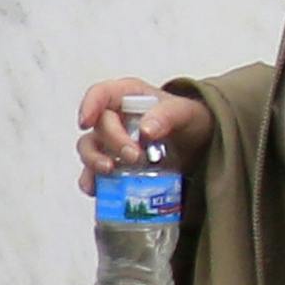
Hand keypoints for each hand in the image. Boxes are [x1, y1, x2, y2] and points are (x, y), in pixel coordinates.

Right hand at [75, 79, 212, 195]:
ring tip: (110, 171)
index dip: (89, 105)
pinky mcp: (112, 164)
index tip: (86, 122)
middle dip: (113, 142)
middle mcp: (115, 117)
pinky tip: (99, 190)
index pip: (101, 93)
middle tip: (134, 156)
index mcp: (129, 96)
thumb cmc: (189, 121)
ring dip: (94, 161)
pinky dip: (93, 182)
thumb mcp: (187, 113)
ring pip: (89, 149)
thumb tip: (146, 130)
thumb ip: (169, 115)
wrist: (198, 146)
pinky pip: (93, 174)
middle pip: (99, 126)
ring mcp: (110, 142)